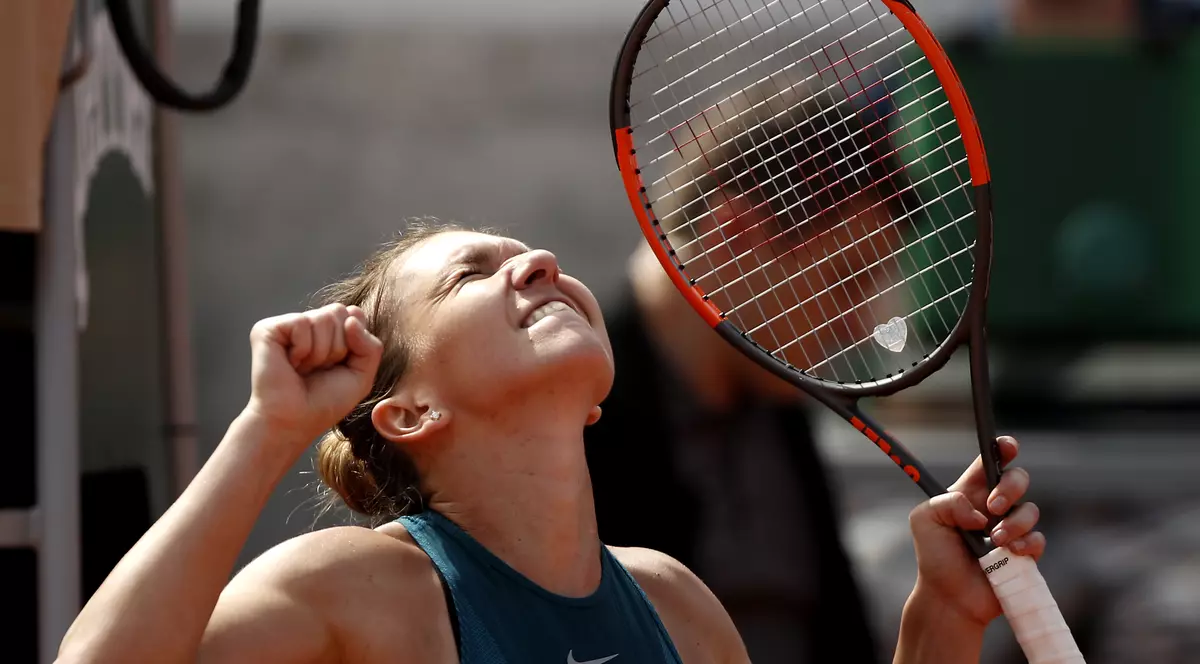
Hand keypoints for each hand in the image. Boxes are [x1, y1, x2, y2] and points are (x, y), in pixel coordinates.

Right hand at [243, 303, 383, 450]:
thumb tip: (352, 317)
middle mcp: (309, 323)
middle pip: (340, 312)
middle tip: (318, 369)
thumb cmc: (325, 401)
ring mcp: (287, 325)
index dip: (354, 343)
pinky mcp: (267, 329)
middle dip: (338, 347)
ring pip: (324, 318)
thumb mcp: (362, 375)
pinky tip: (291, 364)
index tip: (338, 366)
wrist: (294, 422)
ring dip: (320, 353)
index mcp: (329, 331)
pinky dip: (303, 350)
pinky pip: (302, 323)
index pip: (355, 314)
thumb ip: (370, 345)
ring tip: (304, 369)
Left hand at [906, 436, 1043, 625]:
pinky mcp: (1024, 552)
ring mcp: (1011, 529)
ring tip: (994, 541)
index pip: (990, 462)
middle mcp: (993, 507)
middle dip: (1010, 486)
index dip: (1002, 448)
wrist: (950, 598)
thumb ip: (947, 503)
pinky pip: (1038, 538)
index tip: (1008, 446)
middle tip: (994, 505)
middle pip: (1018, 478)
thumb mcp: (925, 521)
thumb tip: (978, 512)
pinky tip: (1008, 553)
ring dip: (1014, 523)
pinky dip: (1026, 543)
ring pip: (1030, 509)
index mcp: (969, 492)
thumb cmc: (936, 557)